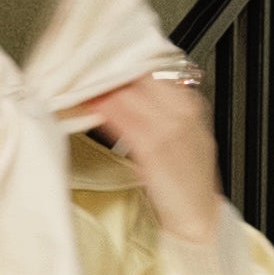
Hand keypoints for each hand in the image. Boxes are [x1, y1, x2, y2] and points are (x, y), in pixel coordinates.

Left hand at [87, 66, 222, 243]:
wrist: (199, 218)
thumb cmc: (185, 181)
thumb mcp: (176, 136)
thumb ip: (153, 110)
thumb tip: (119, 92)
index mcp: (188, 103)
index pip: (151, 67)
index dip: (121, 60)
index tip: (97, 56)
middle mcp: (181, 111)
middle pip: (138, 76)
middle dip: (106, 69)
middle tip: (78, 64)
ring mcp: (169, 129)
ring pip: (128, 95)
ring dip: (99, 86)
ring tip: (74, 81)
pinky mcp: (155, 150)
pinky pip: (124, 121)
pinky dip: (103, 111)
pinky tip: (88, 106)